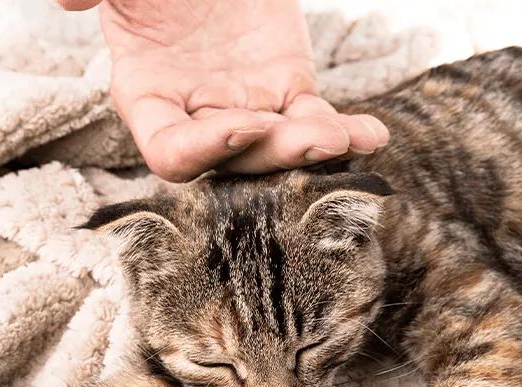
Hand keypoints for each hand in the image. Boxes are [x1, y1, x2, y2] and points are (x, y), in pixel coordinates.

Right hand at [59, 0, 388, 181]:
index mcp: (147, 97)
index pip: (170, 153)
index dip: (205, 151)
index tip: (244, 124)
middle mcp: (197, 114)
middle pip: (234, 160)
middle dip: (272, 154)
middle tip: (311, 136)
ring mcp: (246, 107)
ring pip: (279, 149)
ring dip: (313, 151)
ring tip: (346, 138)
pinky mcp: (288, 91)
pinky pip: (316, 121)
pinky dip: (346, 133)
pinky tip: (374, 134)